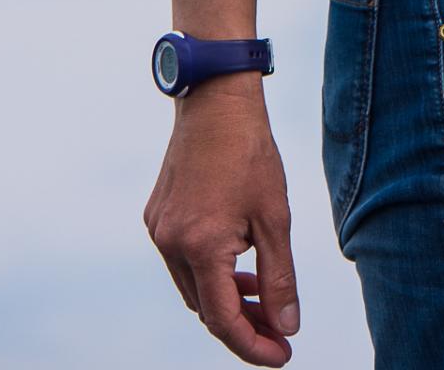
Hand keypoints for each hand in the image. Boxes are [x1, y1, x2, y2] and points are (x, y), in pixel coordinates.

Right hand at [144, 81, 299, 365]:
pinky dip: (211, 270)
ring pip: (193, 286)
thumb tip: (287, 326)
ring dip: (227, 297)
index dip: (253, 345)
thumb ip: (280, 277)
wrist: (215, 99)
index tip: (282, 355)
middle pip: (206, 307)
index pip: (223, 321)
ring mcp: (159, 229)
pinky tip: (239, 261)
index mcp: (200, 247)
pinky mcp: (157, 215)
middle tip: (280, 327)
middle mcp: (170, 244)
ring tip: (264, 294)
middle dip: (244, 324)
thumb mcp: (275, 216)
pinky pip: (183, 260)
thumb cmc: (250, 151)